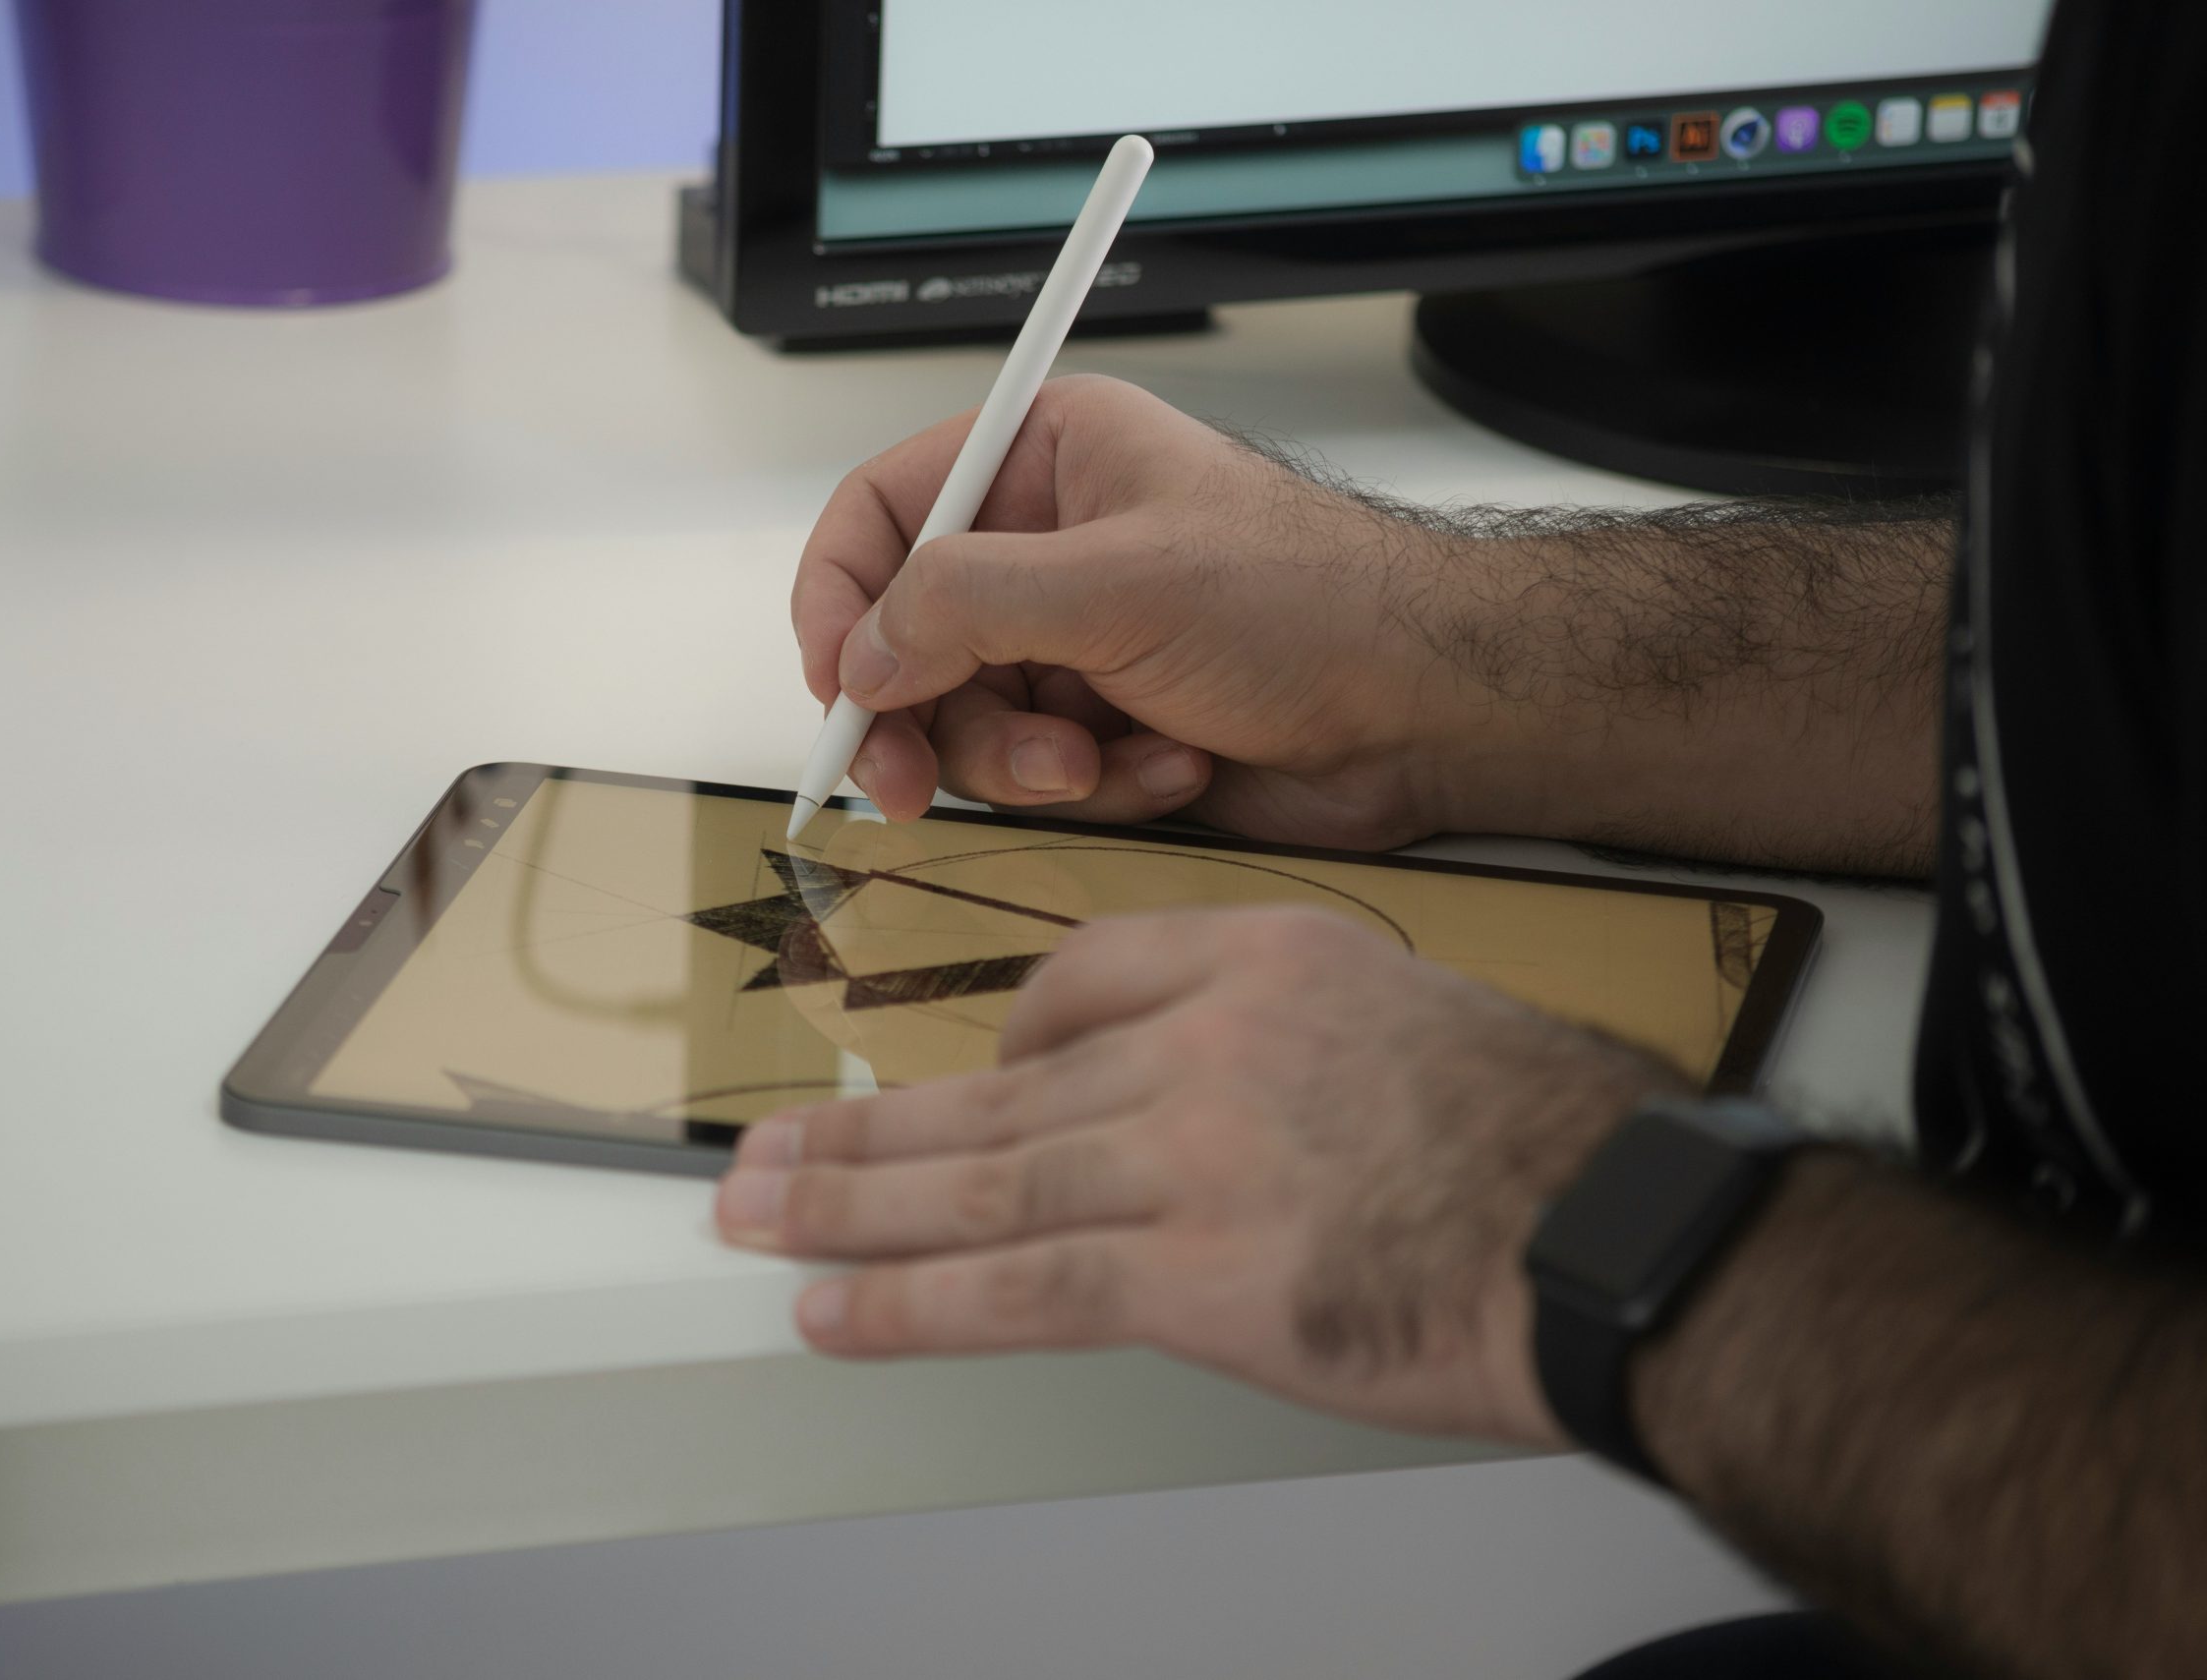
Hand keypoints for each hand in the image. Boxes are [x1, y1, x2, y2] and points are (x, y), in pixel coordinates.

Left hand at [712, 907, 1688, 1444]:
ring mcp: (1194, 1155)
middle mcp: (1207, 1043)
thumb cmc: (1547, 1148)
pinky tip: (837, 1311)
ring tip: (757, 1221)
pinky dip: (911, 1301)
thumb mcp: (1414, 1023)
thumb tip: (1205, 1111)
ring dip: (851, 1207)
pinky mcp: (1198, 1275)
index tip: (955, 1081)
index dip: (999, 1043)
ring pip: (982, 1178)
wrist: (1622, 1242)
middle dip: (863, 1132)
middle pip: (996, 1086)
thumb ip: (1282, 1047)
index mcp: (1261, 959)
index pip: (1076, 981)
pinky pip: (1019, 1286)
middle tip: (761, 1156)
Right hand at [793, 375, 1478, 849]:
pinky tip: (1173, 767)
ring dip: (1027, 764)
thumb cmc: (1313, 604)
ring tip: (1099, 764)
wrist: (1429, 712)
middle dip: (924, 719)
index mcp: (1047, 461)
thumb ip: (968, 606)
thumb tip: (862, 653)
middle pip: (908, 641)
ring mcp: (1079, 643)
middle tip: (911, 785)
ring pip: (969, 724)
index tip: (835, 686)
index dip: (840, 601)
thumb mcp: (1120, 583)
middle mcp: (1050, 547)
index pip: (885, 514)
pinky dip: (1096, 787)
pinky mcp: (1109, 727)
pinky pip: (1040, 776)